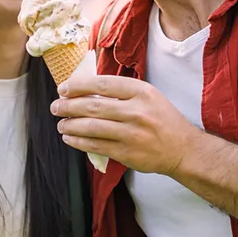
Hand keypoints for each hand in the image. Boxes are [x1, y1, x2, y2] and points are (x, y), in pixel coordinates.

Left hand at [50, 75, 200, 175]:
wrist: (182, 149)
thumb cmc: (162, 119)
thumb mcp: (148, 96)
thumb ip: (121, 91)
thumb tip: (85, 88)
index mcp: (141, 91)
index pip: (102, 84)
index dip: (78, 86)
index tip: (63, 88)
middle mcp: (136, 111)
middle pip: (92, 106)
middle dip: (67, 106)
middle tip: (55, 107)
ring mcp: (131, 133)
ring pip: (91, 127)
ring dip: (69, 125)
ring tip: (60, 124)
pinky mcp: (126, 152)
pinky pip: (95, 145)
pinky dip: (78, 141)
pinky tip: (69, 138)